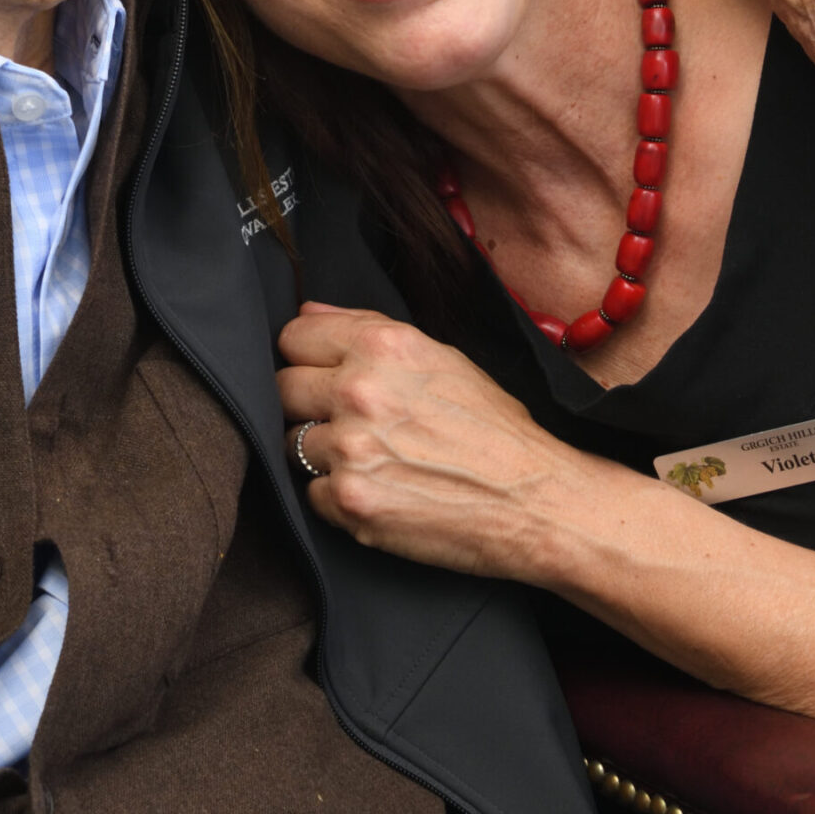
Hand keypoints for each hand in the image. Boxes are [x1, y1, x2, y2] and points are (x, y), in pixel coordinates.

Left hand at [277, 302, 607, 583]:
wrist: (534, 500)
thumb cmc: (494, 430)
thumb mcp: (441, 358)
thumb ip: (367, 329)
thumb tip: (308, 311)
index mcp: (382, 347)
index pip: (293, 337)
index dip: (306, 356)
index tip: (321, 373)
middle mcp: (360, 392)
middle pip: (281, 388)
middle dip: (307, 404)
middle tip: (347, 421)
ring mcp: (351, 450)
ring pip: (291, 444)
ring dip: (322, 454)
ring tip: (373, 459)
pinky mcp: (350, 502)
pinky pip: (311, 495)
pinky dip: (338, 496)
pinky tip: (381, 490)